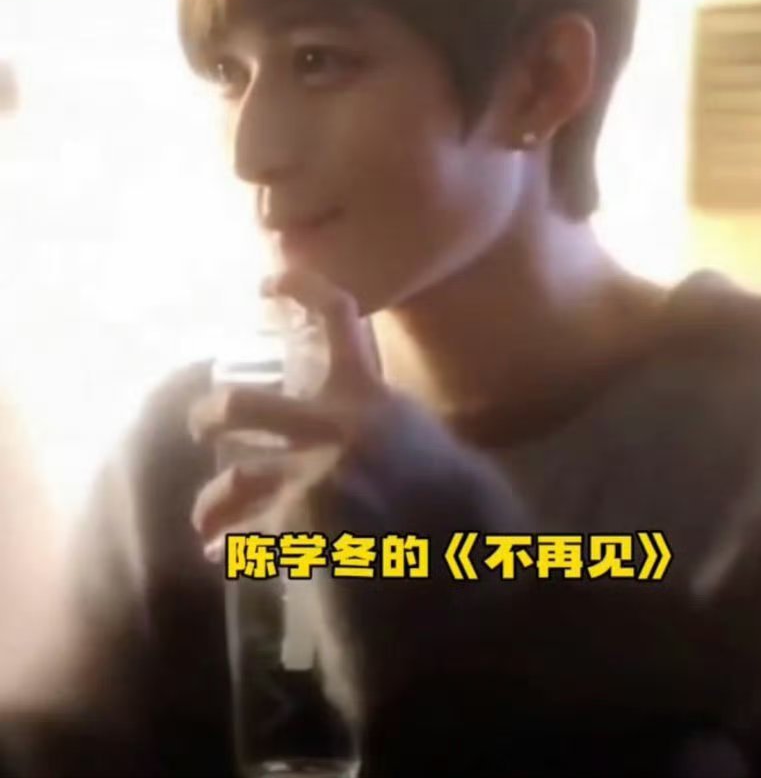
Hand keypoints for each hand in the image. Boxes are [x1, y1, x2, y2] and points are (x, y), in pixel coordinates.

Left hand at [188, 269, 527, 723]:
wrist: (475, 550)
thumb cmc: (458, 495)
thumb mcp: (418, 434)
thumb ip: (376, 415)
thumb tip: (345, 415)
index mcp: (371, 395)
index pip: (338, 318)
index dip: (299, 290)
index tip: (268, 281)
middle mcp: (337, 426)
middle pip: (243, 406)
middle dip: (212, 416)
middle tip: (204, 424)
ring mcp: (318, 474)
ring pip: (236, 477)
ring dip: (214, 501)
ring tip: (207, 520)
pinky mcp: (306, 524)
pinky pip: (248, 537)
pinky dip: (233, 552)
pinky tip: (225, 561)